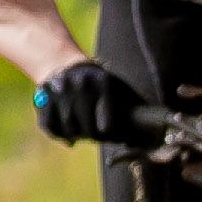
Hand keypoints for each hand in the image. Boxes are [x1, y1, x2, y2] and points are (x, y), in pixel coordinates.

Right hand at [35, 59, 149, 146]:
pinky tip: (67, 135)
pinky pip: (49, 127)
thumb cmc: (101, 83)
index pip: (106, 126)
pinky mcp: (42, 97)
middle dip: (92, 136)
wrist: (64, 64)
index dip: (110, 136)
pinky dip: (58, 134)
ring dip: (76, 136)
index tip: (110, 136)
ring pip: (68, 130)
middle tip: (95, 135)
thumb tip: (158, 131)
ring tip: (82, 132)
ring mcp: (59, 92)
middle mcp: (79, 86)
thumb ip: (136, 108)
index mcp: (103, 84)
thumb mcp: (119, 88)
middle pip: (86, 130)